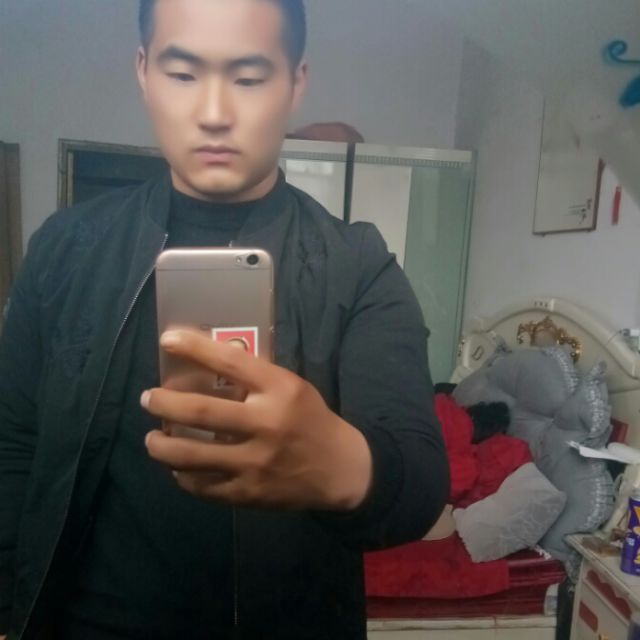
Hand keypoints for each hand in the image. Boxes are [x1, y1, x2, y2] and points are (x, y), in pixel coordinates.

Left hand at [143, 330, 372, 510]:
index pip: (230, 362)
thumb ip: (256, 379)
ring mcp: (255, 462)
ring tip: (151, 439)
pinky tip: (177, 469)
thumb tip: (208, 366)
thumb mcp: (292, 388)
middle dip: (163, 402)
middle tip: (148, 398)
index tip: (167, 340)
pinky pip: (202, 486)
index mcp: (279, 390)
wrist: (340, 470)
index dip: (194, 348)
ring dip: (161, 445)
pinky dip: (182, 476)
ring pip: (191, 455)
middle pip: (200, 411)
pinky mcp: (248, 493)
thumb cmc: (311, 421)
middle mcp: (265, 424)